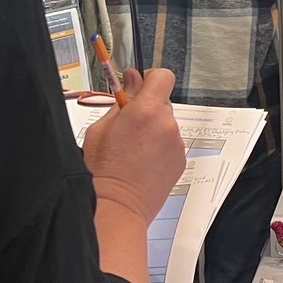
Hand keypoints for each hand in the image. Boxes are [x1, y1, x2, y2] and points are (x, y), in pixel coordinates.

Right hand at [83, 66, 185, 221]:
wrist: (118, 206)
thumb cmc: (104, 170)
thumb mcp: (101, 128)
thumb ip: (121, 100)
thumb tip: (131, 79)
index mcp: (146, 110)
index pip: (163, 76)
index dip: (149, 79)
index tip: (138, 87)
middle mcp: (167, 124)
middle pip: (163, 101)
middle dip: (147, 107)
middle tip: (128, 125)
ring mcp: (177, 143)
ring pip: (166, 123)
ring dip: (154, 128)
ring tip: (133, 149)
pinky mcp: (181, 159)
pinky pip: (171, 142)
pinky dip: (160, 146)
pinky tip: (143, 161)